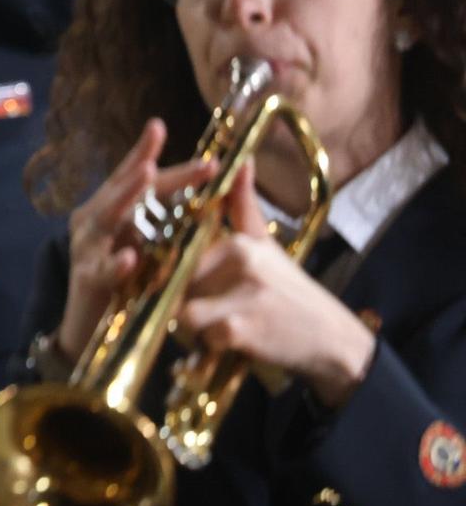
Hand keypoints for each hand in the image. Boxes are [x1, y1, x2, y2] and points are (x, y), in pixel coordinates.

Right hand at [56, 120, 216, 361]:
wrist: (90, 331)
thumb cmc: (123, 283)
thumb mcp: (145, 247)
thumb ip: (166, 222)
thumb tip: (206, 195)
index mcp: (109, 211)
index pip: (129, 176)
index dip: (143, 151)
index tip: (159, 126)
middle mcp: (93, 222)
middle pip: (122, 189)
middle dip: (146, 166)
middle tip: (166, 143)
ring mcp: (87, 250)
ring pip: (106, 216)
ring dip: (127, 195)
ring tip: (147, 174)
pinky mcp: (88, 281)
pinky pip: (102, 270)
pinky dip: (115, 263)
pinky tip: (129, 257)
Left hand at [174, 160, 376, 407]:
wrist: (333, 338)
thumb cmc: (289, 291)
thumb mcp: (266, 245)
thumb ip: (243, 207)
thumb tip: (242, 160)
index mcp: (236, 242)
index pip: (177, 253)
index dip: (170, 273)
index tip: (181, 285)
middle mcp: (238, 262)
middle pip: (175, 283)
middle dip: (180, 301)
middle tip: (204, 311)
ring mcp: (241, 295)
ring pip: (182, 311)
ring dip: (192, 326)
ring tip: (216, 326)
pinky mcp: (241, 329)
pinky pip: (202, 337)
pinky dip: (211, 345)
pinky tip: (232, 342)